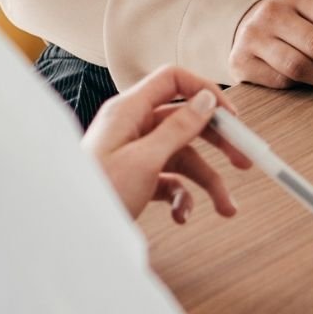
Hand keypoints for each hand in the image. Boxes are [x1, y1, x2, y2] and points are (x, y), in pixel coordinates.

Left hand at [82, 65, 252, 223]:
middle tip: (244, 161)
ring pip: (183, 157)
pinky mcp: (136, 178)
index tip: (232, 118)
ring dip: (208, 182)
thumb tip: (206, 100)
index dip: (204, 93)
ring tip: (226, 208)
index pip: (173, 81)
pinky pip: (170, 180)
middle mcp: (132, 127)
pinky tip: (183, 215)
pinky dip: (182, 198)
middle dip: (218, 144)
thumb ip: (177, 128)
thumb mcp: (144, 160)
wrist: (68, 232)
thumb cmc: (97, 192)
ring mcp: (135, 153)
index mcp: (129, 111)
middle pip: (185, 122)